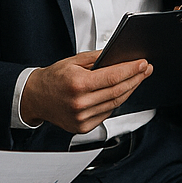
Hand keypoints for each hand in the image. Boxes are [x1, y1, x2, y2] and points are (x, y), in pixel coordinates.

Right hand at [20, 50, 152, 132]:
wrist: (35, 97)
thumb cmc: (53, 78)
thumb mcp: (74, 61)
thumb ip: (97, 58)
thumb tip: (117, 56)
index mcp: (78, 84)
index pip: (112, 77)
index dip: (131, 70)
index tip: (143, 64)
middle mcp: (80, 104)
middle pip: (117, 92)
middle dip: (135, 79)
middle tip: (146, 69)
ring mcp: (82, 118)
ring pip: (115, 104)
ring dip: (129, 90)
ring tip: (138, 78)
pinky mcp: (83, 127)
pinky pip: (107, 113)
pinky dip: (116, 102)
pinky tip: (122, 91)